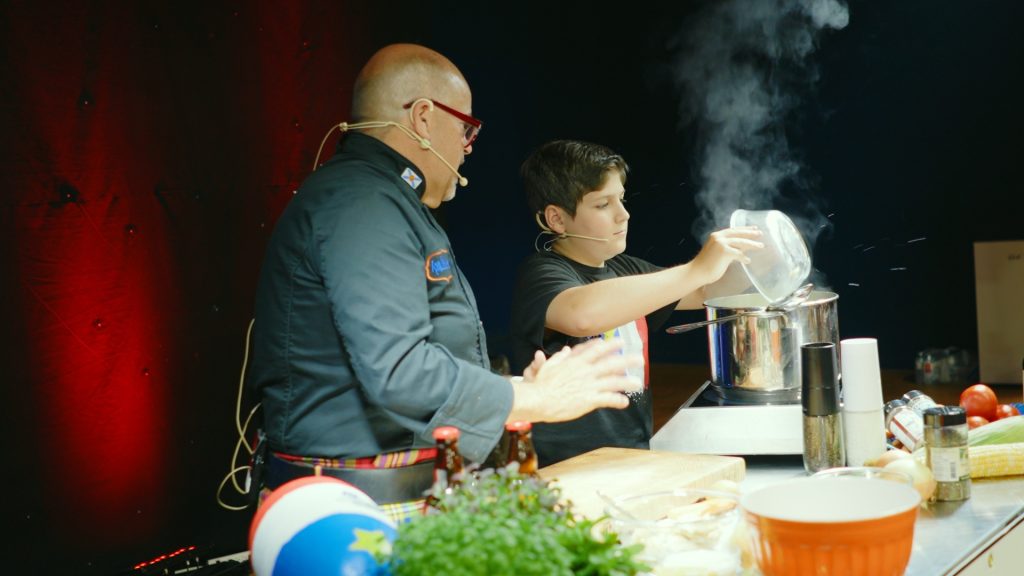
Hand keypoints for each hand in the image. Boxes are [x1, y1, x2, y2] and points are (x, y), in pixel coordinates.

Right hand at [508, 338, 643, 423]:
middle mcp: (585, 372)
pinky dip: (617, 400)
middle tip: (640, 358)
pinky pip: (607, 399)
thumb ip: (560, 357)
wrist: (537, 399)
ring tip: (638, 383)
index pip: (596, 350)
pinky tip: (625, 402)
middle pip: (610, 364)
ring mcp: (588, 385)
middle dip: (626, 360)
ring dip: (627, 382)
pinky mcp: (588, 400)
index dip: (610, 345)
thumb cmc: (540, 383)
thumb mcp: (549, 365)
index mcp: (576, 362)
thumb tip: (566, 350)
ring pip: (613, 382)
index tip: (620, 342)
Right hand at [690, 226, 762, 285]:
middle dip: (750, 233)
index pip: (733, 230)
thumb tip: (742, 247)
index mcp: (716, 236)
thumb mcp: (717, 252)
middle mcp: (718, 237)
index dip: (744, 229)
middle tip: (760, 234)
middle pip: (738, 233)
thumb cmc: (705, 266)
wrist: (696, 272)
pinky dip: (744, 258)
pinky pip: (739, 254)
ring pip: (741, 242)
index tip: (753, 228)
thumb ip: (727, 247)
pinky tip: (748, 261)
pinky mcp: (724, 252)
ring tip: (760, 246)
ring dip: (752, 244)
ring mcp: (721, 244)